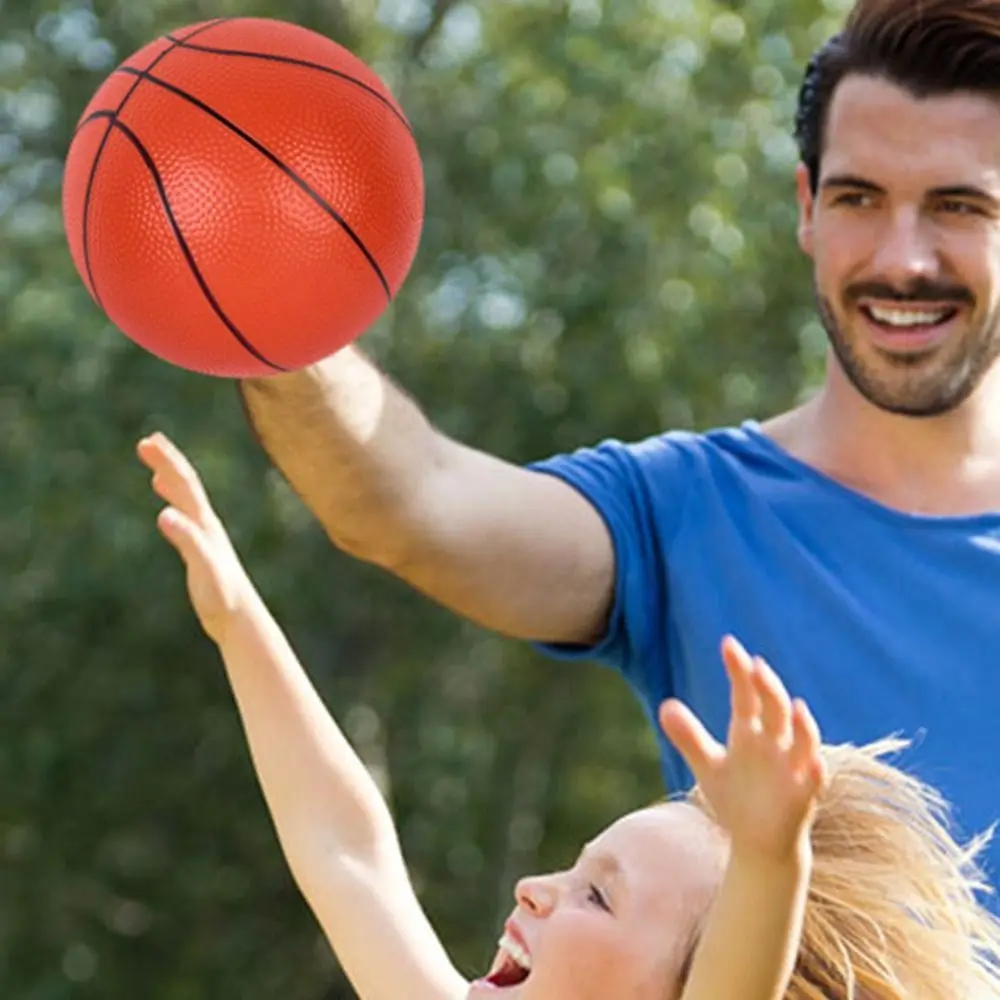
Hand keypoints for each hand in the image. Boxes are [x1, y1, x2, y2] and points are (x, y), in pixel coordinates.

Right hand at [137, 432, 254, 643]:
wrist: (241, 619)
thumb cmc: (222, 596)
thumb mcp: (202, 567)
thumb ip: (187, 540)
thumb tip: (163, 513)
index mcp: (205, 524)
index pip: (186, 484)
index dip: (167, 462)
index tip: (149, 441)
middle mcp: (208, 526)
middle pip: (188, 485)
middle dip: (168, 462)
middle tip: (148, 440)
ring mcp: (206, 538)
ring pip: (187, 501)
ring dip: (171, 480)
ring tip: (156, 468)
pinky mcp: (203, 552)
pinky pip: (186, 521)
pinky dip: (174, 507)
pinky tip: (168, 509)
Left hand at [659, 636, 826, 861]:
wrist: (757, 843)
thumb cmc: (736, 798)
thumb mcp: (707, 766)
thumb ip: (689, 736)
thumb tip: (664, 705)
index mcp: (749, 733)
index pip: (745, 695)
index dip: (738, 671)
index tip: (728, 644)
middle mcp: (774, 744)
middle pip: (774, 709)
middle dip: (767, 688)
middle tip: (755, 665)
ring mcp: (792, 769)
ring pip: (803, 741)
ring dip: (801, 724)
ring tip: (794, 704)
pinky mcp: (803, 798)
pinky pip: (814, 782)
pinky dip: (815, 771)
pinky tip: (813, 761)